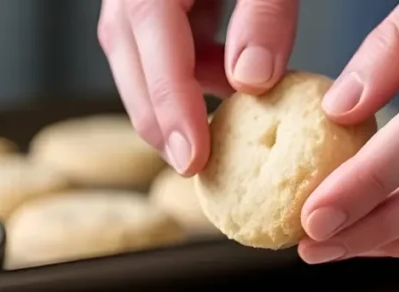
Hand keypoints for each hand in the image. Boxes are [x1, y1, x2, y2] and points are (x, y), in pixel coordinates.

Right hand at [97, 0, 299, 175]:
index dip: (171, 103)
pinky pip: (160, 51)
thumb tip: (252, 81)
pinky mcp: (153, 6)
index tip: (193, 159)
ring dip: (180, 99)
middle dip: (163, 122)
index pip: (153, 38)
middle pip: (134, 65)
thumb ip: (264, 14)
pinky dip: (191, 77)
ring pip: (142, 64)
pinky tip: (226, 87)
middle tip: (199, 169)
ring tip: (227, 122)